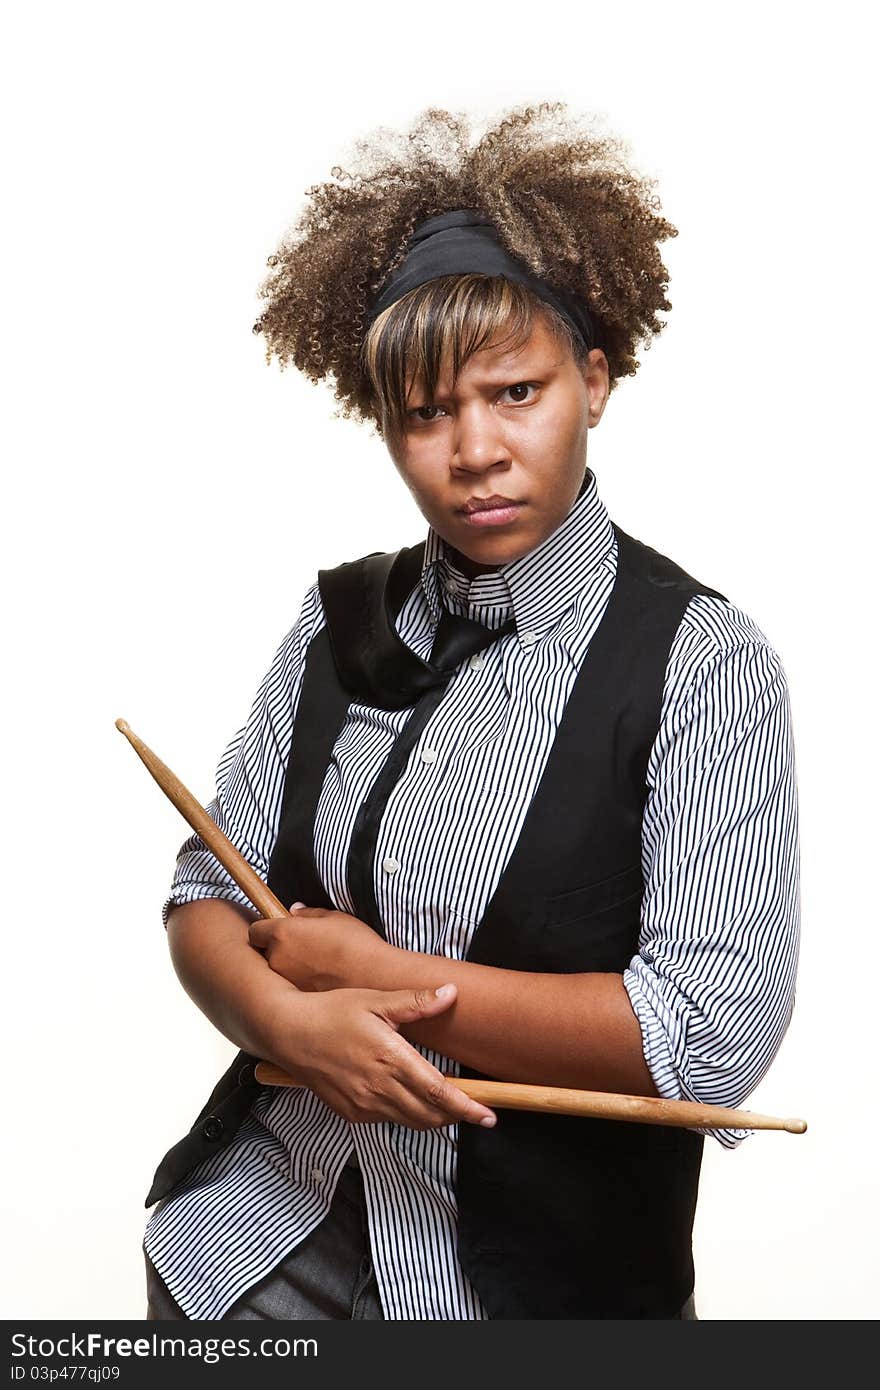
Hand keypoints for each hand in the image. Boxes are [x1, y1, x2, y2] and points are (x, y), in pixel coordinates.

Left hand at [249, 903, 388, 991]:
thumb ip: (309, 913)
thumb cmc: (357, 944)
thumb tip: (295, 911)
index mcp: (282, 934)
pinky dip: (301, 983)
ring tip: (317, 965)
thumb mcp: (334, 917)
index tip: (277, 930)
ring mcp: (286, 982)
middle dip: (279, 949)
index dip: (265, 930)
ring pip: (279, 972)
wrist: (375, 977)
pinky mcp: (297, 999)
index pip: (255, 931)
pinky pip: (292, 987)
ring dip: (290, 968)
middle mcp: (277, 959)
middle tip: (303, 947)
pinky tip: (322, 979)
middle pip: (265, 953)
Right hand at [264, 983, 496, 1130]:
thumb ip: (416, 1002)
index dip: (466, 1108)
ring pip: (410, 1122)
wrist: (289, 1032)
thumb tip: (451, 992)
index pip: (438, 1092)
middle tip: (475, 1109)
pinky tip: (407, 1097)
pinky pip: (387, 1120)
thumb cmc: (333, 1011)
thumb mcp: (376, 1000)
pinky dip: (405, 1114)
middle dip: (455, 1115)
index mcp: (390, 1058)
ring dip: (433, 1117)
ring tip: (447, 1105)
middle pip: (429, 1115)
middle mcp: (378, 1087)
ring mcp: (363, 1104)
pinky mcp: (351, 1113)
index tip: (488, 1116)